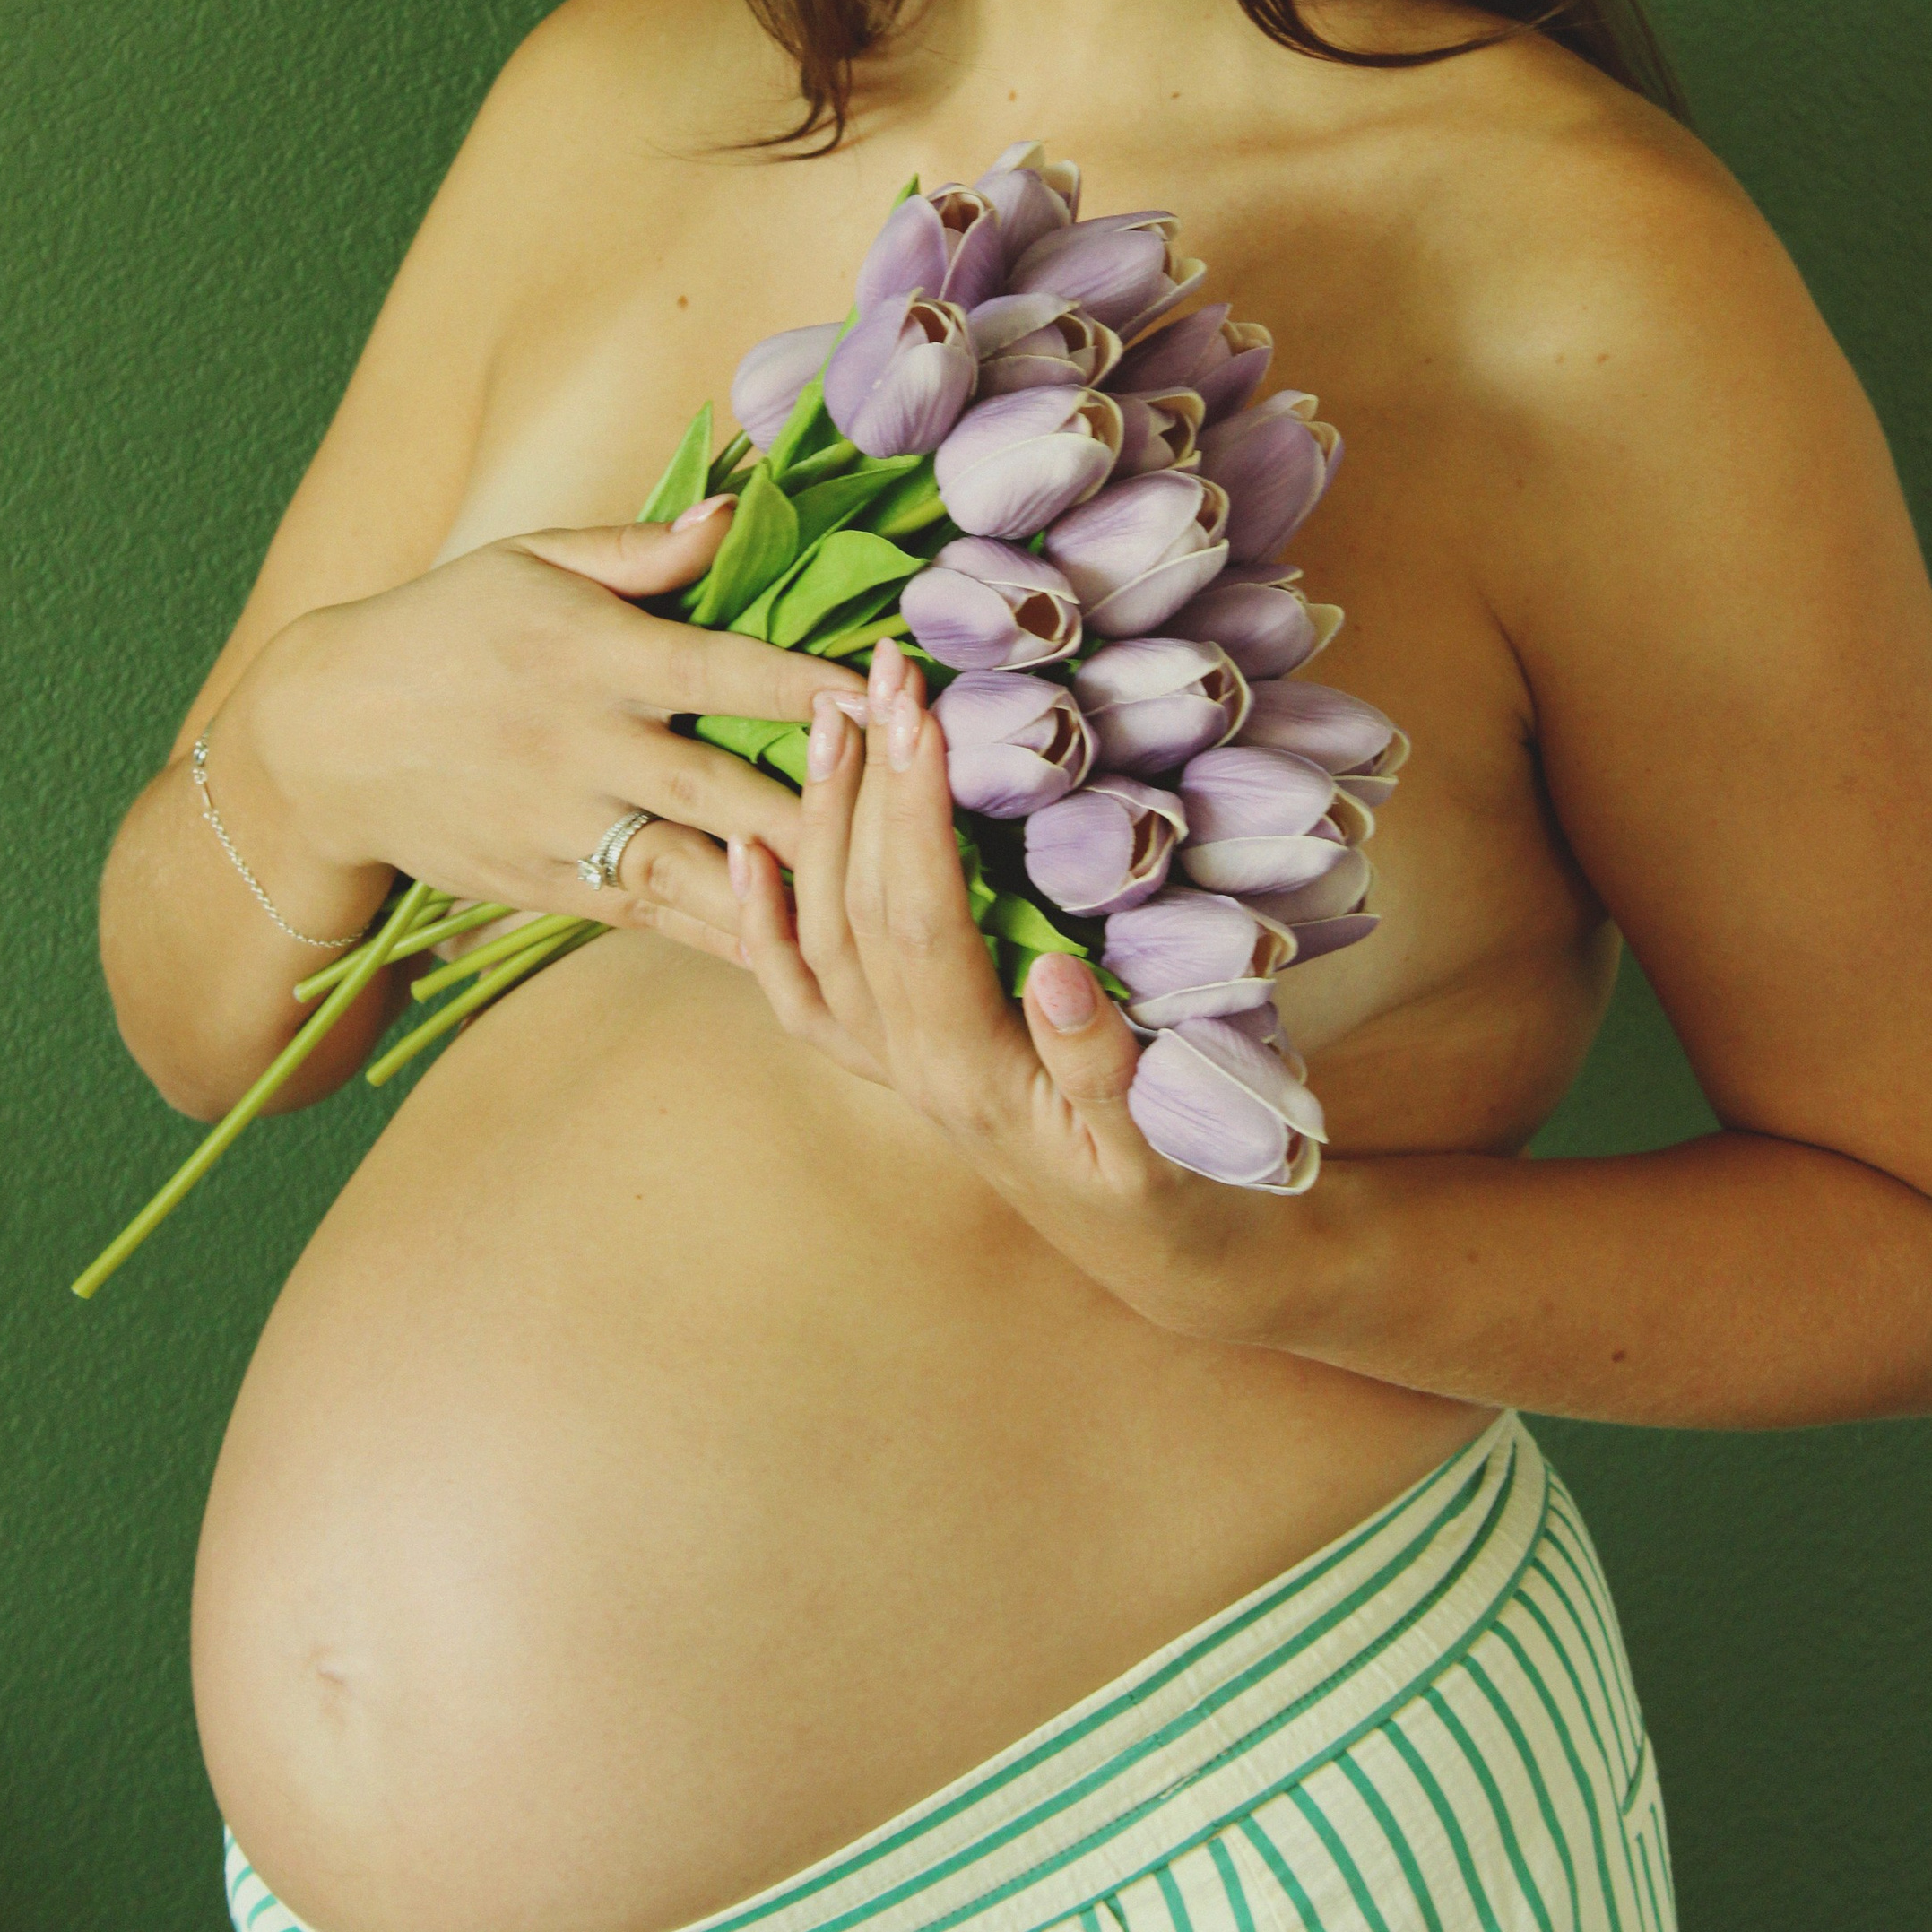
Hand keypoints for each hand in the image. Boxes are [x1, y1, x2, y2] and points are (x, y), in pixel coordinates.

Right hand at [229, 498, 870, 965]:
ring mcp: (563, 827)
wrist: (322, 737)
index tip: (889, 689)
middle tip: (916, 814)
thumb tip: (739, 514)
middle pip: (725, 787)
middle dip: (825, 804)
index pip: (721, 670)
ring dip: (787, 890)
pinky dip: (723, 930)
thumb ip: (641, 550)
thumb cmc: (443, 626)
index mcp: (590, 654)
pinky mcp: (546, 885)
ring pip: (694, 871)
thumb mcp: (529, 561)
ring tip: (875, 906)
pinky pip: (650, 914)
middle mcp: (583, 747)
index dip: (809, 685)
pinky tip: (797, 946)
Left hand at [729, 634, 1268, 1331]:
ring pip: (822, 935)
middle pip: (860, 910)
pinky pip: (803, 993)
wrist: (1165, 1261)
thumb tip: (1057, 973)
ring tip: (829, 714)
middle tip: (883, 671)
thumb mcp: (1163, 1148)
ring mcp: (893, 1066)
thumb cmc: (1181, 1194)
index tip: (922, 711)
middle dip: (868, 782)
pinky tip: (751, 848)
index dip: (915, 814)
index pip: (924, 921)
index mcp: (975, 1076)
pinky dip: (765, 920)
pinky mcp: (894, 1064)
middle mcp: (913, 1069)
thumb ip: (1106, 1067)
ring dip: (820, 821)